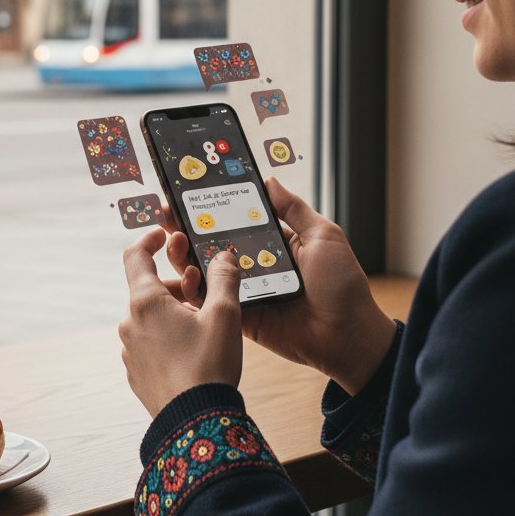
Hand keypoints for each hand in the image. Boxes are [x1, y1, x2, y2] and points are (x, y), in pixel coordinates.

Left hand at [120, 229, 242, 417]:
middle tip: (204, 294)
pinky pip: (149, 343)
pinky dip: (168, 337)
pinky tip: (193, 352)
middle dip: (176, 286)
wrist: (195, 424)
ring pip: (150, 318)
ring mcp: (129, 350)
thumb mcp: (225, 315)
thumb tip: (224, 257)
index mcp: (145, 302)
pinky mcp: (136, 372)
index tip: (164, 236)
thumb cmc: (209, 365)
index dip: (149, 240)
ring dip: (173, 313)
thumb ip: (224, 278)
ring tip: (204, 327)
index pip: (135, 256)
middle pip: (148, 289)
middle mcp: (129, 323)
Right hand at [165, 177, 395, 393]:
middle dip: (186, 227)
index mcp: (272, 242)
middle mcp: (253, 264)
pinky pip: (210, 301)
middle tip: (167, 213)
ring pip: (204, 270)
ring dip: (183, 255)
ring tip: (173, 240)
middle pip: (212, 243)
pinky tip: (185, 274)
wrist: (347, 335)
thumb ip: (294, 209)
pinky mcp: (239, 316)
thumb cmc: (342, 284)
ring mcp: (244, 291)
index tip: (187, 192)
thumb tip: (268, 180)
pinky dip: (193, 288)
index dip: (211, 207)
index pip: (234, 219)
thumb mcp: (322, 236)